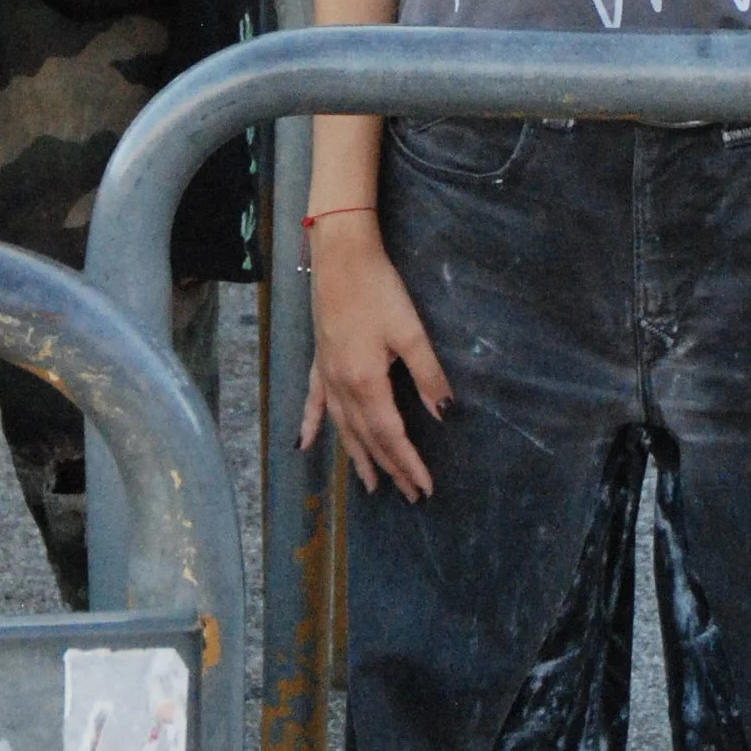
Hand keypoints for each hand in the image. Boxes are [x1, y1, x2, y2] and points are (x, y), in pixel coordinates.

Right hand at [298, 214, 452, 501]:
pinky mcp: (319, 361)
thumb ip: (428, 376)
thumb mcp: (410, 331)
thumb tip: (446, 415)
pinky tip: (305, 445)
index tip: (424, 488)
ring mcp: (327, 375)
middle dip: (390, 468)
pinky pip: (315, 403)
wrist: (340, 256)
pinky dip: (312, 426)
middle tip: (408, 495)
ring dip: (357, 457)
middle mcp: (342, 386)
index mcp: (366, 382)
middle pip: (368, 438)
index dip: (408, 463)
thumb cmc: (378, 288)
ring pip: (343, 428)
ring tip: (369, 484)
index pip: (391, 435)